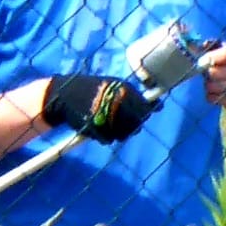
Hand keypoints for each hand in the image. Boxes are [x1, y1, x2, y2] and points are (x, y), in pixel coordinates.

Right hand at [41, 73, 155, 141]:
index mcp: (123, 90)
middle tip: (121, 122)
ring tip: (109, 124)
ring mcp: (105, 115)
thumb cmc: (95, 89)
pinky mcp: (93, 127)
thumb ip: (136, 96)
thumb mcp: (115, 85)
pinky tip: (100, 129)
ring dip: (119, 133)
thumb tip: (160, 106)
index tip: (139, 116)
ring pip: (123, 134)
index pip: (146, 110)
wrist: (65, 93)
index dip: (144, 115)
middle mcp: (116, 103)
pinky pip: (108, 140)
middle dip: (132, 127)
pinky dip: (106, 137)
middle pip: (136, 125)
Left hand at [201, 42, 225, 114]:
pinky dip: (212, 96)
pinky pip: (211, 97)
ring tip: (216, 83)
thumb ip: (215, 48)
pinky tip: (220, 93)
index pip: (224, 53)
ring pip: (211, 86)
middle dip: (207, 73)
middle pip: (213, 72)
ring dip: (209, 85)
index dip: (211, 57)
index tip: (203, 60)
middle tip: (210, 73)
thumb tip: (201, 45)